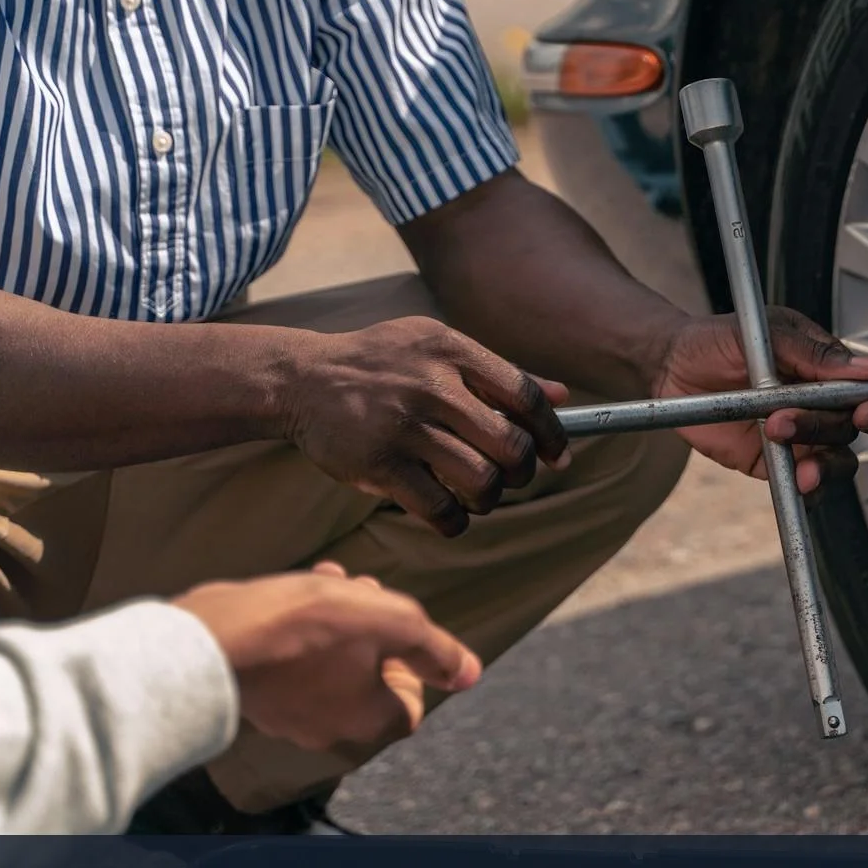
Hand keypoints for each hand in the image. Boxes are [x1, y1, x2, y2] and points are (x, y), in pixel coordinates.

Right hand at [173, 562, 479, 752]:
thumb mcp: (391, 622)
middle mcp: (331, 731)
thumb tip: (471, 673)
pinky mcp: (258, 696)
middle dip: (375, 627)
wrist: (212, 638)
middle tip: (364, 590)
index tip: (395, 627)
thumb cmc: (308, 627)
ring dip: (342, 618)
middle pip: (374, 677)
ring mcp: (289, 717)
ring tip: (332, 578)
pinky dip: (304, 628)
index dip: (412, 659)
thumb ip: (436, 649)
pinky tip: (296, 590)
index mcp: (370, 723)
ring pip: (333, 664)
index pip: (413, 700)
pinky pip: (295, 663)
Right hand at [282, 318, 570, 535]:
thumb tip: (564, 396)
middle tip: (510, 477)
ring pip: (481, 480)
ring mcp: (404, 426)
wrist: (303, 379)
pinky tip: (449, 513)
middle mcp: (431, 385)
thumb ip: (500, 373)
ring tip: (478, 494)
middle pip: (511, 445)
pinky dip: (454, 520)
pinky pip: (439, 507)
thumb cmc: (382, 364)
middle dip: (521, 472)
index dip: (551, 433)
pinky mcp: (379, 463)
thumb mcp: (438, 348)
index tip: (556, 455)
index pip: (526, 396)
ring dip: (489, 498)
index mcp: (452, 351)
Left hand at [648, 309, 867, 492]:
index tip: (866, 410)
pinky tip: (799, 483)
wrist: (672, 366)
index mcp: (825, 370)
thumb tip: (867, 368)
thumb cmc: (718, 340)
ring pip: (834, 461)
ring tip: (786, 447)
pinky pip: (803, 485)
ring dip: (821, 463)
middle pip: (849, 429)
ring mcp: (798, 437)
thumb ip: (813, 352)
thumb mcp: (766, 333)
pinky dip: (808, 490)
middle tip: (786, 419)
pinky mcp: (773, 462)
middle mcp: (818, 406)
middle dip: (825, 428)